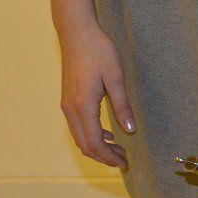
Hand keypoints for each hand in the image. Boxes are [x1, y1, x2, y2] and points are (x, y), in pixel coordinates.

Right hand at [58, 23, 134, 167]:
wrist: (77, 33)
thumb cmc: (98, 51)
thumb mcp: (116, 77)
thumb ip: (122, 105)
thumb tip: (130, 130)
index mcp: (83, 106)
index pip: (95, 143)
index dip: (109, 157)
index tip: (125, 163)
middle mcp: (71, 110)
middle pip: (85, 145)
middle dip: (104, 156)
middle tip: (124, 159)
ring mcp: (66, 105)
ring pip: (79, 137)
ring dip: (97, 147)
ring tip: (118, 148)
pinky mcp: (67, 99)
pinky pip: (77, 126)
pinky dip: (91, 135)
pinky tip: (107, 132)